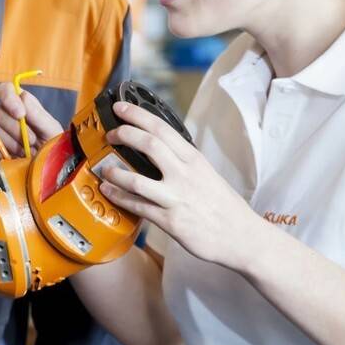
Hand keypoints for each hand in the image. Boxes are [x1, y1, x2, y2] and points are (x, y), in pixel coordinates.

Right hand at [0, 82, 63, 157]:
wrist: (48, 170)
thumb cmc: (53, 145)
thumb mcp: (52, 130)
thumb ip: (38, 114)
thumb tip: (23, 97)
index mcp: (21, 104)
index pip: (5, 89)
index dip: (9, 98)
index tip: (20, 114)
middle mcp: (6, 115)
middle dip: (16, 129)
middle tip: (33, 141)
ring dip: (12, 143)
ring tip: (26, 152)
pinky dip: (0, 152)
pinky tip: (13, 157)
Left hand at [100, 101, 266, 270]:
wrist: (241, 236)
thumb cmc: (223, 205)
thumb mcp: (206, 174)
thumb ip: (183, 162)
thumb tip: (160, 150)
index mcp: (193, 159)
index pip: (162, 128)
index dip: (137, 115)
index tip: (120, 108)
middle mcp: (184, 174)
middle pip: (149, 144)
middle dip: (124, 135)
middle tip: (109, 135)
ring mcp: (176, 198)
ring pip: (137, 180)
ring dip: (115, 172)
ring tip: (104, 170)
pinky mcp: (170, 221)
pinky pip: (138, 207)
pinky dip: (119, 198)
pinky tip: (109, 192)